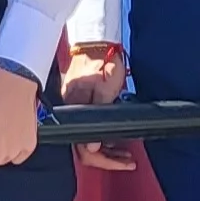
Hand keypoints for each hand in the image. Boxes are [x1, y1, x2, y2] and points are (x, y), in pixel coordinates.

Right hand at [61, 42, 134, 169]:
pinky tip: (115, 137)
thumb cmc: (104, 59)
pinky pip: (89, 127)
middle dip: (108, 158)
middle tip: (127, 160)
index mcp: (75, 108)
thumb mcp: (107, 88)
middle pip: (85, 148)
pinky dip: (103, 135)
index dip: (105, 159)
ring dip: (107, 149)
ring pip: (88, 138)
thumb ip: (100, 116)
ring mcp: (76, 108)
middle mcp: (72, 112)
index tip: (124, 161)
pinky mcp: (81, 103)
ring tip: (124, 153)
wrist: (97, 39)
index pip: (84, 147)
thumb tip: (92, 146)